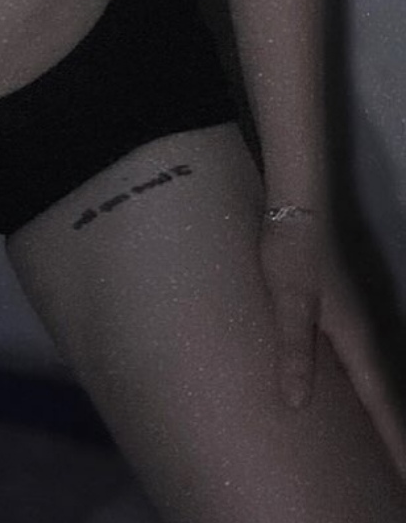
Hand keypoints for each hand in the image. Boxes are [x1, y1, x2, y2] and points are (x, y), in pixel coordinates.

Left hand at [259, 211, 405, 480]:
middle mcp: (365, 336)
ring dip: (382, 414)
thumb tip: (298, 405)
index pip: (381, 404)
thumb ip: (294, 350)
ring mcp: (355, 323)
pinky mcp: (341, 312)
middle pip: (386, 397)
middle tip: (400, 476)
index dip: (395, 444)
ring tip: (384, 448)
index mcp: (356, 342)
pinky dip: (365, 390)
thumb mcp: (289, 302)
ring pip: (375, 381)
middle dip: (395, 436)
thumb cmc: (291, 254)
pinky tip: (351, 398)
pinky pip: (360, 364)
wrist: (298, 208)